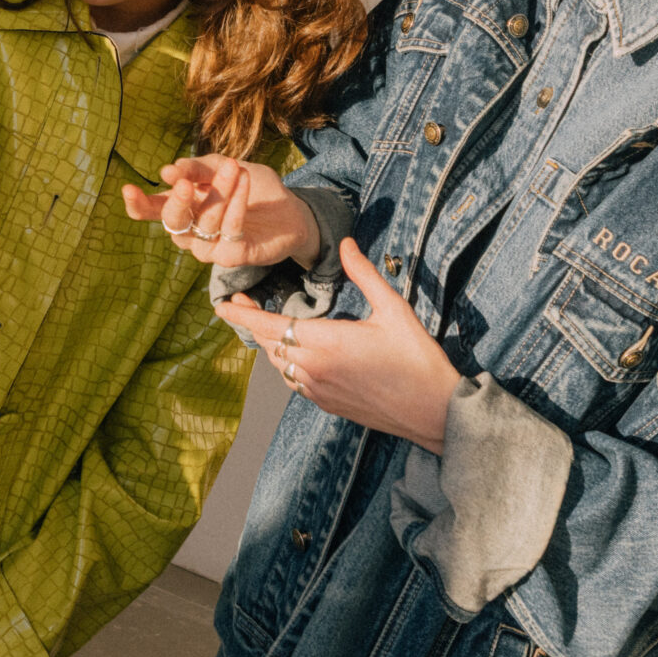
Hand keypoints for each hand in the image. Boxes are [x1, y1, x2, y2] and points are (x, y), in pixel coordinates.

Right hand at [120, 156, 321, 270]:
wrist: (291, 208)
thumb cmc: (252, 187)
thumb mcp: (223, 167)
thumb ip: (198, 169)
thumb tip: (168, 172)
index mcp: (183, 209)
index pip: (151, 211)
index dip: (137, 204)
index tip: (128, 188)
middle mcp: (191, 232)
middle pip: (172, 222)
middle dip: (176, 201)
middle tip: (185, 180)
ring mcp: (210, 247)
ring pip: (203, 223)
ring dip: (219, 192)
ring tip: (234, 168)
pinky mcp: (233, 255)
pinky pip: (229, 231)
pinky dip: (236, 205)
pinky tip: (244, 182)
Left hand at [215, 239, 459, 453]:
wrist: (434, 412)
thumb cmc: (418, 359)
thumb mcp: (394, 308)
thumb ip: (364, 274)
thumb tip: (346, 244)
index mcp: (325, 342)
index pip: (269, 325)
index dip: (241, 313)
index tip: (223, 302)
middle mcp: (313, 368)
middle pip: (268, 343)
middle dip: (251, 322)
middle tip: (242, 302)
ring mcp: (318, 390)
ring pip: (278, 364)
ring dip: (269, 344)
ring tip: (267, 324)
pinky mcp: (326, 404)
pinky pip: (293, 381)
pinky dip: (285, 364)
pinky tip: (294, 353)